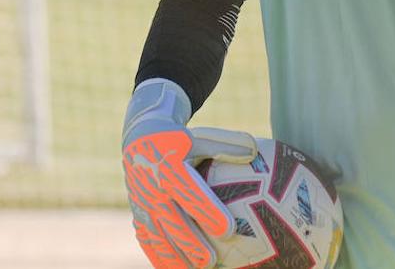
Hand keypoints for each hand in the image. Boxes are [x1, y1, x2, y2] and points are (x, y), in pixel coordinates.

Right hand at [123, 78, 256, 268]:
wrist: (139, 139)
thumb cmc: (180, 139)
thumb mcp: (200, 137)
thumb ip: (227, 144)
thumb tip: (256, 150)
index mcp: (171, 168)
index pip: (191, 194)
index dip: (209, 212)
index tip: (229, 230)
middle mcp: (154, 189)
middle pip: (173, 221)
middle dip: (191, 243)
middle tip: (212, 261)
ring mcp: (143, 204)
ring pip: (158, 236)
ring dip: (176, 257)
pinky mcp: (138, 214)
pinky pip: (148, 240)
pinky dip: (160, 257)